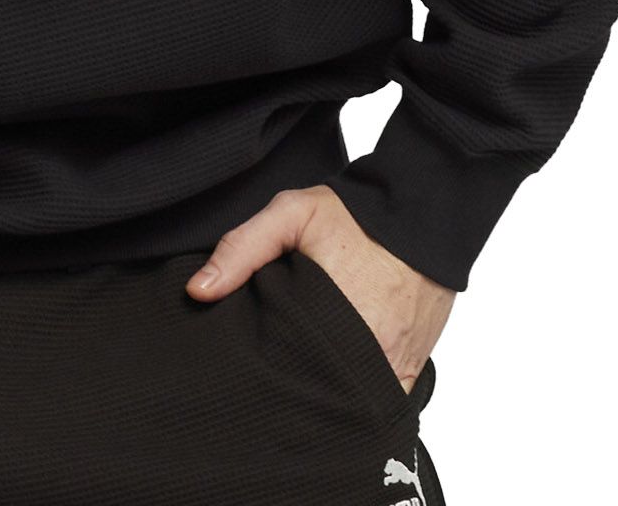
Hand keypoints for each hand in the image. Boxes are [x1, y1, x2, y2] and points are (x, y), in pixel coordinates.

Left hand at [184, 185, 455, 392]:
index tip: (250, 372)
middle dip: (294, 391)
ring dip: (327, 397)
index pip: (287, 372)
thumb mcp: (291, 214)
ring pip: (348, 402)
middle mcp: (367, 353)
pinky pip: (379, 402)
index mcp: (332, 321)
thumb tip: (197, 292)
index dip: (267, 376)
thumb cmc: (354, 215)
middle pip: (318, 394)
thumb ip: (242, 248)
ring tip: (300, 387)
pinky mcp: (410, 370)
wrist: (420, 214)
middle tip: (271, 378)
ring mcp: (391, 367)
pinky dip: (359, 399)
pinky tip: (337, 389)